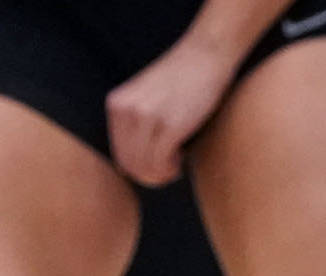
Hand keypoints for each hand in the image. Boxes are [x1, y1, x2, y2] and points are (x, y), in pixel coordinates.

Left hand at [106, 39, 236, 186]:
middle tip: (165, 172)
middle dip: (147, 175)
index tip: (152, 167)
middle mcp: (128, 110)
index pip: (119, 154)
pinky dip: (169, 169)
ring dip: (159, 174)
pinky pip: (161, 162)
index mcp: (117, 104)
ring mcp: (149, 116)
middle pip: (129, 163)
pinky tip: (180, 157)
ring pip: (144, 166)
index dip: (135, 169)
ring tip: (174, 165)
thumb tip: (124, 170)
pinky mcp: (172, 123)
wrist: (208, 50)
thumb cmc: (180, 78)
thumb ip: (130, 126)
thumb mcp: (143, 97)